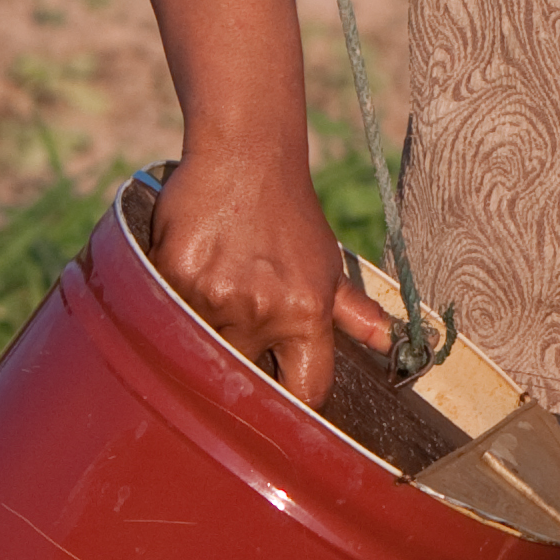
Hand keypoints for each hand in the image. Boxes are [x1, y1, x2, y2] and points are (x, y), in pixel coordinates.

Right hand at [149, 146, 394, 402]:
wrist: (246, 154)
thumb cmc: (288, 215)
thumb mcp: (328, 266)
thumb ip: (355, 314)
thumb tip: (392, 346)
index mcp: (306, 314)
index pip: (303, 392)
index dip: (290, 405)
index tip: (278, 400)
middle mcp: (263, 309)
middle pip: (242, 373)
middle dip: (239, 357)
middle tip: (235, 322)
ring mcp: (216, 294)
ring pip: (198, 345)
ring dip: (201, 328)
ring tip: (213, 289)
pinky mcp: (175, 274)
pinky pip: (166, 311)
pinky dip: (173, 299)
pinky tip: (189, 270)